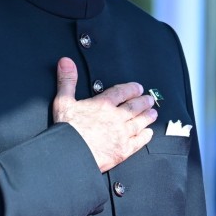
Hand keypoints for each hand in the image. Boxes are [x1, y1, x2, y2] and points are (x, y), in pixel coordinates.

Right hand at [52, 57, 156, 172]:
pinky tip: (149, 133)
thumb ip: (67, 81)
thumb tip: (66, 62)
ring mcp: (122, 134)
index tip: (138, 87)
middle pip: (135, 107)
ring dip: (147, 117)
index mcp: (103, 104)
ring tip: (153, 113)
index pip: (122, 92)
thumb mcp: (63, 101)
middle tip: (150, 99)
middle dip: (144, 102)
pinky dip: (145, 136)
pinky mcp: (123, 150)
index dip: (132, 89)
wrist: (70, 153)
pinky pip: (139, 141)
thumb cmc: (67, 130)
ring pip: (140, 122)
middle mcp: (116, 118)